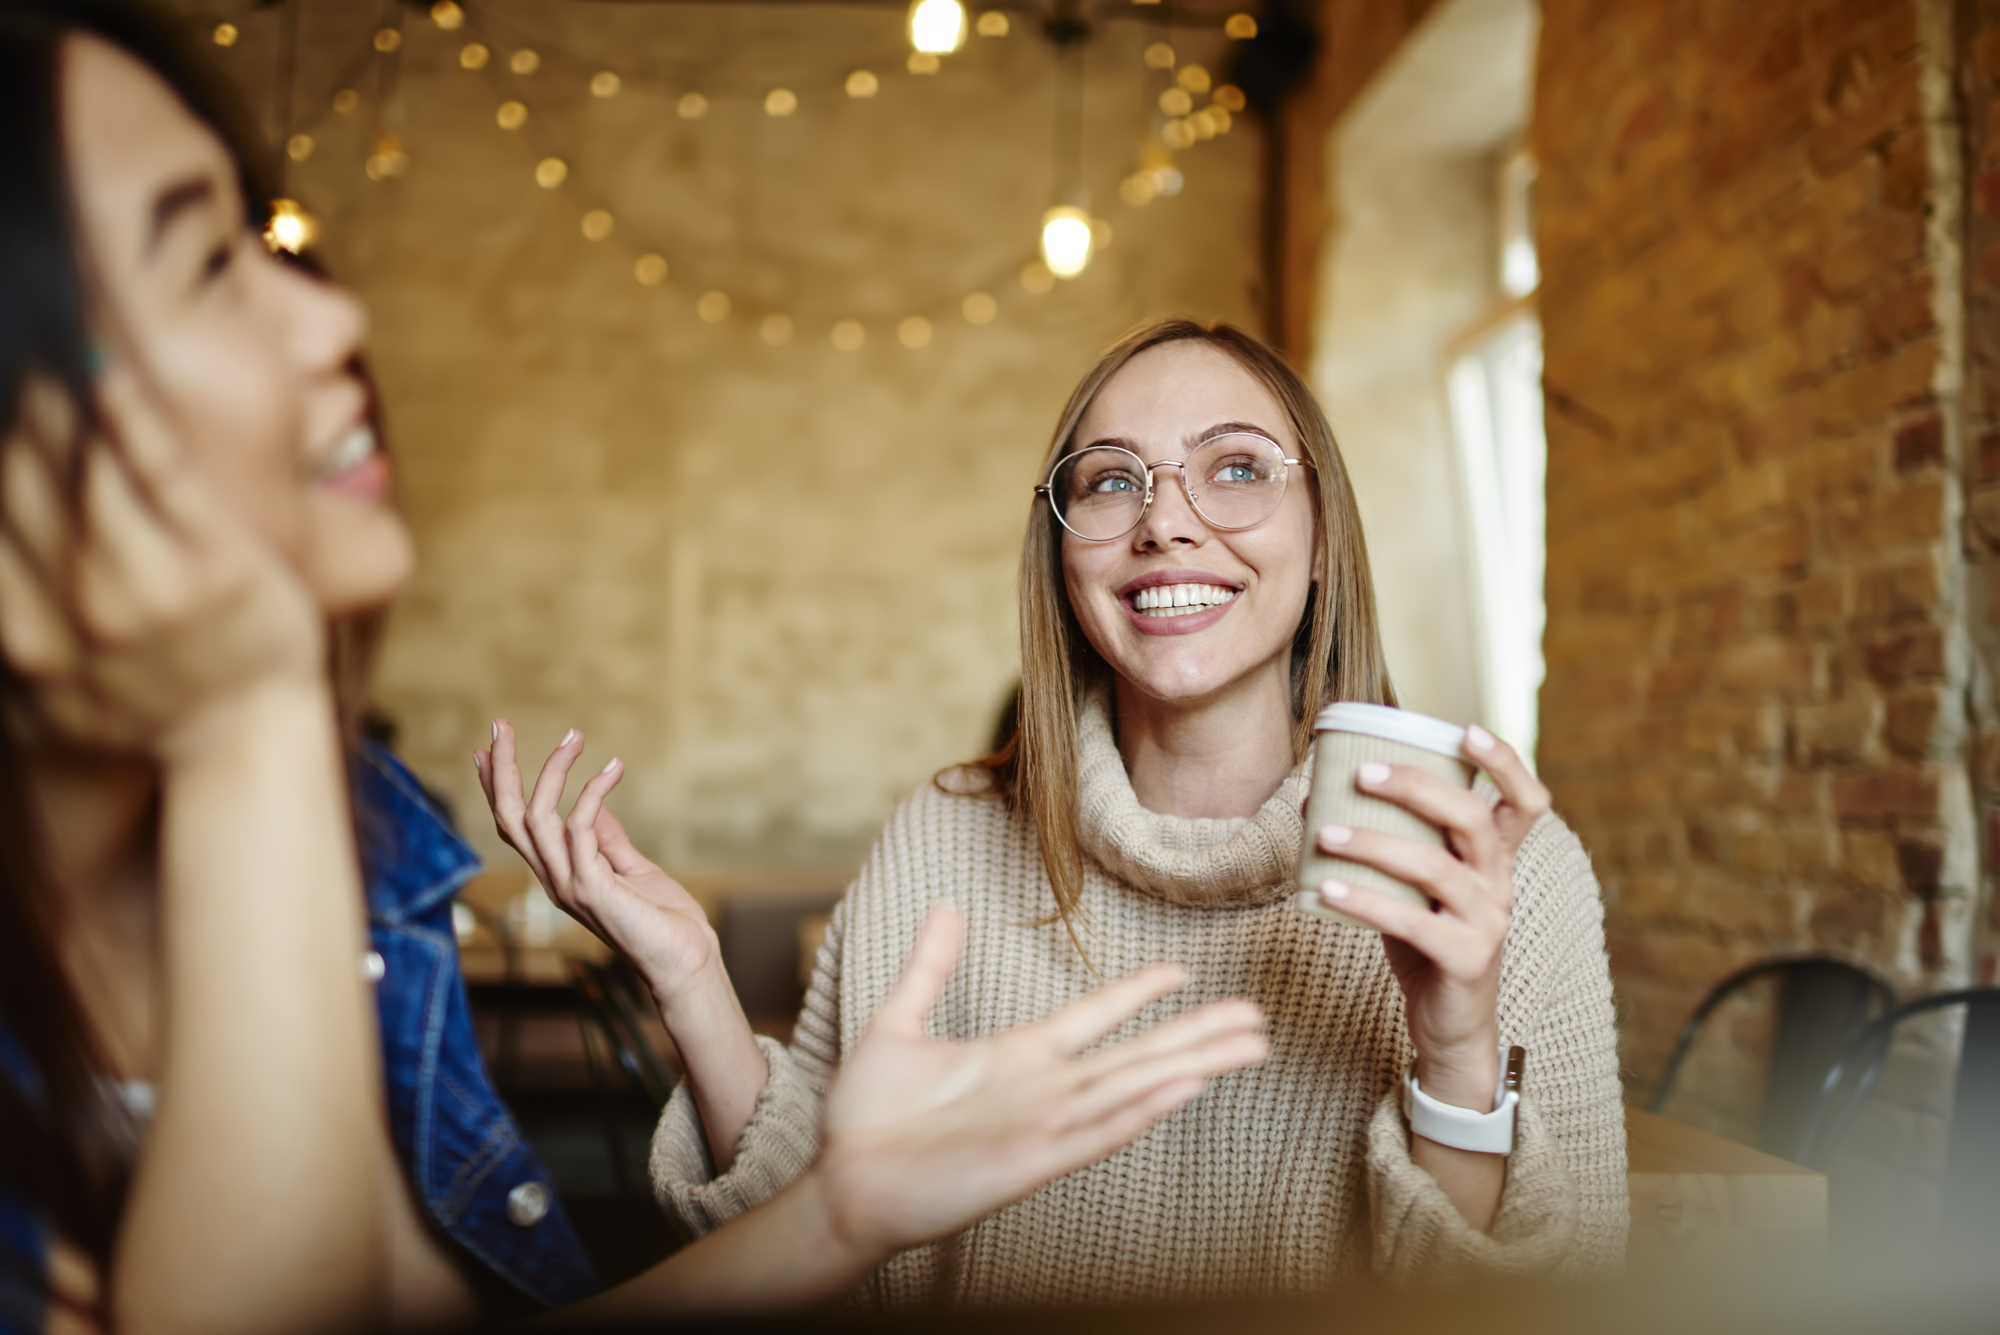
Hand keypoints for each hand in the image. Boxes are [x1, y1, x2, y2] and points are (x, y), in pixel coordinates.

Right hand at [0, 369, 324, 761]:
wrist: (243, 746)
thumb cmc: (148, 718)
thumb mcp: (43, 705)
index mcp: (24, 637)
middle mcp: (77, 604)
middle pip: (20, 483)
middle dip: (10, 417)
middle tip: (8, 354)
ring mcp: (148, 582)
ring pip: (84, 470)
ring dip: (57, 403)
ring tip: (44, 345)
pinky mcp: (214, 562)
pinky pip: (163, 475)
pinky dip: (130, 420)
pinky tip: (108, 372)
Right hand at [474, 720, 720, 1005]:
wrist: (686, 962)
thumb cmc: (664, 921)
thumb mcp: (632, 869)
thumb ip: (609, 840)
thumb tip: (596, 806)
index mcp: (560, 874)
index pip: (515, 826)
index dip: (497, 788)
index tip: (484, 749)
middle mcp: (555, 879)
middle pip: (509, 818)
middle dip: (500, 770)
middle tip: (499, 723)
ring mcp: (569, 885)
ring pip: (536, 819)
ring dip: (551, 770)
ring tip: (574, 736)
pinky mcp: (592, 888)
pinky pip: (581, 828)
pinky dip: (594, 792)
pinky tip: (614, 768)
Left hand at [813, 906, 1269, 1257]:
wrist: (841, 1184)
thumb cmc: (867, 1119)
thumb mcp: (896, 1025)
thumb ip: (928, 969)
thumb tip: (941, 906)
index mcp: (1018, 1057)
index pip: (1094, 1016)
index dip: (1137, 992)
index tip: (1182, 968)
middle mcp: (1043, 1090)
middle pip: (1136, 1054)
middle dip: (1197, 1034)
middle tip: (1257, 1016)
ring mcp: (1042, 1126)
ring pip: (1133, 1087)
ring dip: (1191, 1066)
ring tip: (1247, 1045)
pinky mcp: (1030, 1162)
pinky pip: (1097, 1131)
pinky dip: (1142, 1109)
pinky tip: (1184, 1087)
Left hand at [1310, 725, 1548, 1108]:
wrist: (1449, 1027)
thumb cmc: (1425, 943)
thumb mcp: (1408, 888)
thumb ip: (1380, 844)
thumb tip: (1314, 796)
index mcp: (1495, 860)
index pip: (1526, 801)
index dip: (1505, 763)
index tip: (1467, 730)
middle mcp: (1500, 884)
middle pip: (1473, 819)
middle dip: (1417, 787)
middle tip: (1362, 772)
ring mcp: (1488, 923)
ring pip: (1437, 868)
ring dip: (1376, 844)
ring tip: (1325, 834)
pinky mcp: (1466, 960)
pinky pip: (1413, 923)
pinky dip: (1366, 901)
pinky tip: (1326, 888)